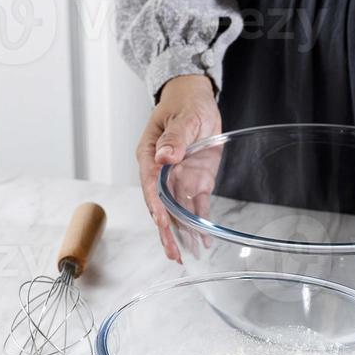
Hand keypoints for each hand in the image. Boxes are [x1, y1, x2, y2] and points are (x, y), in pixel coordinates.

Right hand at [136, 74, 220, 260]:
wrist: (196, 98)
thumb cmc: (185, 103)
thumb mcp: (183, 116)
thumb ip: (175, 137)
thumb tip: (165, 156)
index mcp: (150, 156)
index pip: (150, 185)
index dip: (155, 205)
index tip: (161, 222)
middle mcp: (162, 173)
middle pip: (161, 206)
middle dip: (166, 231)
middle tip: (173, 254)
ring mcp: (178, 179)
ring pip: (177, 211)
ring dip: (182, 233)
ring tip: (187, 256)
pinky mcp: (195, 182)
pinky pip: (197, 205)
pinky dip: (200, 222)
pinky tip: (204, 240)